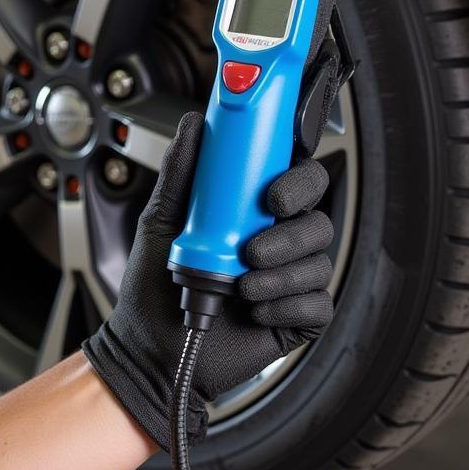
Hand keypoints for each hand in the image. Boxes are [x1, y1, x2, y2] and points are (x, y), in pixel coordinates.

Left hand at [82, 112, 333, 451]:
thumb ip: (181, 171)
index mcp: (250, 210)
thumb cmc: (152, 283)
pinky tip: (254, 312)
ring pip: (318, 260)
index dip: (296, 178)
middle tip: (254, 246)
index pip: (293, 177)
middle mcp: (276, 238)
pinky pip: (317, 304)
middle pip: (318, 216)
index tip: (271, 193)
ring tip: (240, 286)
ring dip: (279, 273)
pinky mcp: (297, 317)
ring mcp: (289, 278)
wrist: (150, 347)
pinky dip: (285, 306)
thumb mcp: (160, 219)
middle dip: (292, 230)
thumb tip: (194, 122)